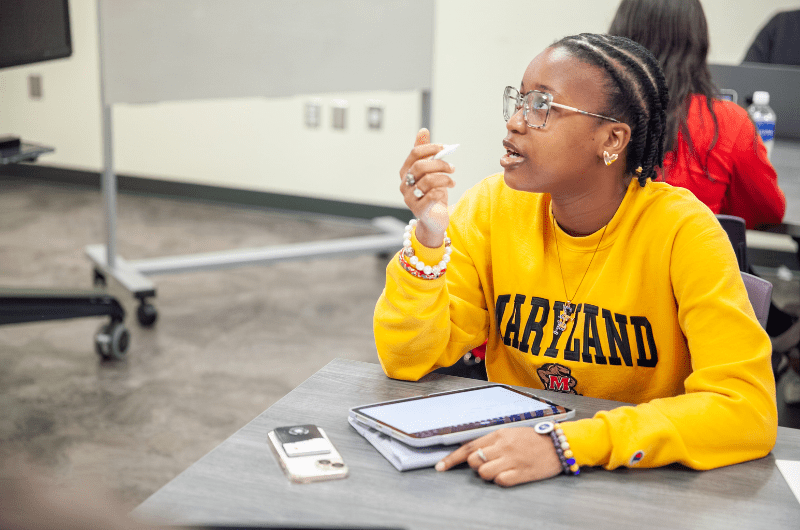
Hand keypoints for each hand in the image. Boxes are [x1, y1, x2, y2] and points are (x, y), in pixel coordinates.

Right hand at [399, 128, 455, 246]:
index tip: (445, 148)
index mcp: (405, 172)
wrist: (434, 218)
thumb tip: (423, 130)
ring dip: (445, 179)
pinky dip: (442, 192)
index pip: (415, 153)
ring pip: (428, 181)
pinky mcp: (418, 210)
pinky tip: (445, 193)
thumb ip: (425, 152)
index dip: (431, 148)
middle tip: (452, 168)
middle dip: (440, 164)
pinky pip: (432, 196)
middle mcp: (404, 184)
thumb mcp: (430, 171)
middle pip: (421, 166)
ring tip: (453, 181)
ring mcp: (409, 198)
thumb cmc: (432, 192)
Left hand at [435, 427, 562, 486]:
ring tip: (502, 470)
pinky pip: (500, 481)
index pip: (468, 447)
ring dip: (488, 474)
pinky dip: (501, 481)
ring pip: (484, 473)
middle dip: (477, 466)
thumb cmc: (534, 439)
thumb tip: (472, 453)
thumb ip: (492, 442)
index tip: (440, 467)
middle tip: (490, 464)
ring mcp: (512, 459)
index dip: (452, 458)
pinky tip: (511, 475)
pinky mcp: (522, 473)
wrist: (560, 444)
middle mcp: (502, 446)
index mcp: (498, 434)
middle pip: (474, 461)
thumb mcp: (510, 433)